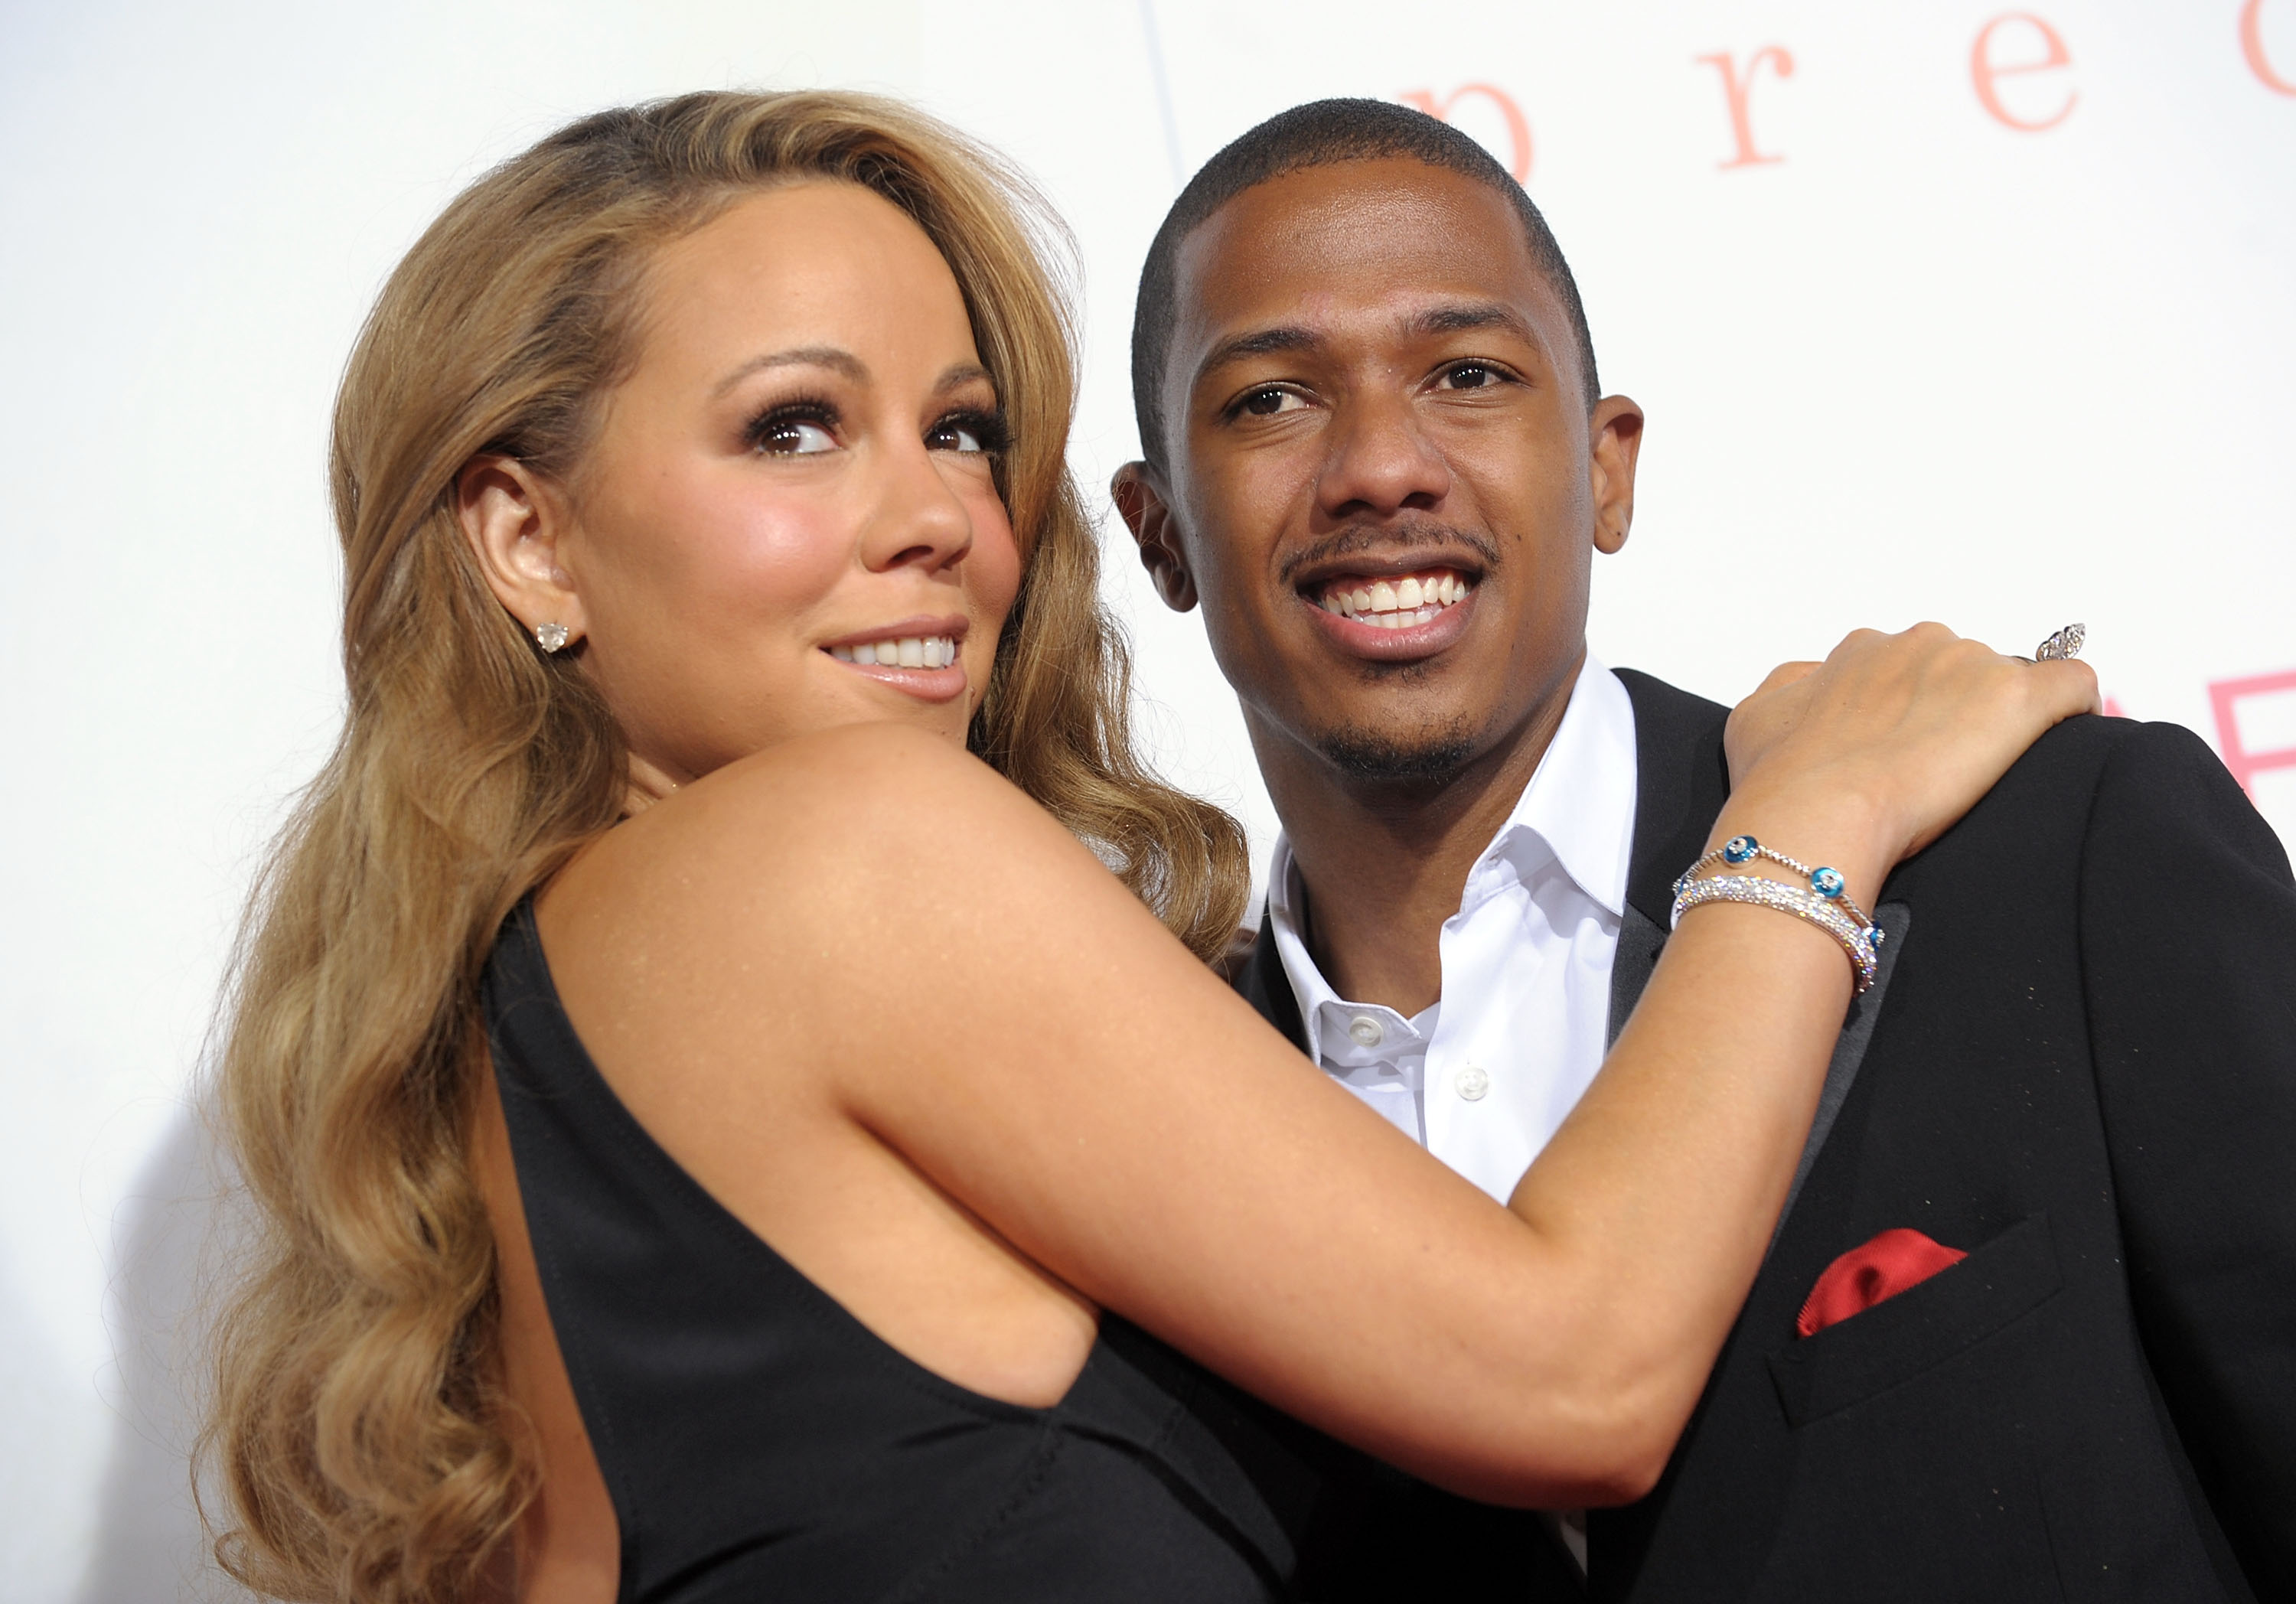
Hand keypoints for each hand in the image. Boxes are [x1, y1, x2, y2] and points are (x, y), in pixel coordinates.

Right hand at [1725, 624, 2099, 871]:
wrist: (1813, 812)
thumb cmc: (1778, 777)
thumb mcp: (1756, 716)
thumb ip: (1792, 685)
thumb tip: (1815, 680)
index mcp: (1864, 650)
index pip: (1909, 666)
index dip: (1913, 711)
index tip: (1906, 750)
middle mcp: (1919, 643)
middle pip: (1962, 670)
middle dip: (1957, 713)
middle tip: (1938, 772)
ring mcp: (1971, 666)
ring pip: (2009, 684)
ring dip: (1999, 724)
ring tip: (1978, 780)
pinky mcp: (2019, 697)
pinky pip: (2072, 684)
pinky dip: (2071, 710)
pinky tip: (2058, 743)